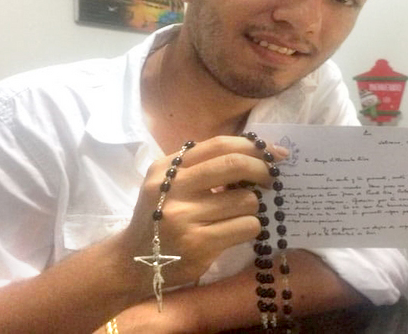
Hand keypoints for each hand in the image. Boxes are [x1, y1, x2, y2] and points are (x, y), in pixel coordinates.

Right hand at [121, 135, 286, 289]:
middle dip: (262, 170)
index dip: (252, 146)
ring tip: (237, 214)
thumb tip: (257, 154)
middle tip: (271, 179)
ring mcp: (185, 217)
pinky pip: (246, 226)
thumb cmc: (160, 218)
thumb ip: (201, 166)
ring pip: (246, 200)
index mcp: (165, 168)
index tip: (274, 152)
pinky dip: (250, 227)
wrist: (133, 262)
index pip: (218, 145)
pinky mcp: (199, 244)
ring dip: (252, 207)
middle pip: (234, 165)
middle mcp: (172, 188)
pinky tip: (235, 231)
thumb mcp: (167, 184)